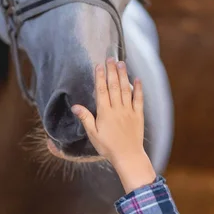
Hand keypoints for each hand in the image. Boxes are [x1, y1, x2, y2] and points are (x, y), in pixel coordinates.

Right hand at [72, 59, 155, 192]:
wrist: (127, 156)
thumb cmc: (108, 147)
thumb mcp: (93, 134)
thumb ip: (85, 118)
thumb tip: (75, 106)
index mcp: (105, 113)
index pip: (101, 91)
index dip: (100, 77)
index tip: (99, 66)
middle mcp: (117, 109)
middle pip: (113, 86)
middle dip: (111, 71)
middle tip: (110, 58)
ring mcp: (129, 111)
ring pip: (125, 89)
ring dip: (123, 75)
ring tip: (121, 63)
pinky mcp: (138, 115)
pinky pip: (139, 99)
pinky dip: (138, 88)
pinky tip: (137, 79)